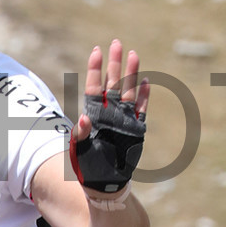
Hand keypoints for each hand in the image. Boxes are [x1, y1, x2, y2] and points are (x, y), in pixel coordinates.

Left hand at [72, 40, 148, 159]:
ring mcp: (124, 119)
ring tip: (133, 54)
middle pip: (112, 83)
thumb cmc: (87, 167)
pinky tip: (146, 81)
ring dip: (132, 73)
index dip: (95, 69)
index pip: (94, 87)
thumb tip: (83, 118)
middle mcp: (109, 113)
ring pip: (129, 92)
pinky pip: (141, 109)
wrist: (104, 184)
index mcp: (94, 115)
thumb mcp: (79, 151)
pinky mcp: (136, 129)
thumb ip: (80, 134)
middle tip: (116, 42)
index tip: (96, 50)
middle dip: (114, 63)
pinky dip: (144, 96)